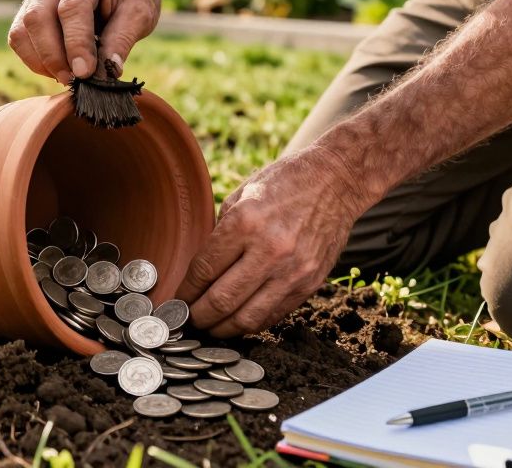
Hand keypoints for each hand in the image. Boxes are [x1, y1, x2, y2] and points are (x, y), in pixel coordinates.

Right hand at [7, 0, 162, 83]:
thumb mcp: (141, 14)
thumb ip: (122, 40)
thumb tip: (106, 72)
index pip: (72, 7)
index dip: (76, 43)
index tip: (84, 73)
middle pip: (37, 16)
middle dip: (52, 55)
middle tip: (73, 80)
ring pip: (22, 29)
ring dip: (40, 60)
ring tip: (66, 77)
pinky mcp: (29, 6)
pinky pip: (19, 36)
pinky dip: (34, 58)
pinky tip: (57, 68)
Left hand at [177, 149, 367, 337]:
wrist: (335, 181)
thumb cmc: (283, 184)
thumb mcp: (240, 196)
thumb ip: (221, 236)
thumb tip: (199, 275)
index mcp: (245, 222)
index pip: (204, 270)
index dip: (185, 292)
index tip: (176, 301)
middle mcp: (269, 250)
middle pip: (221, 301)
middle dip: (198, 316)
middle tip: (186, 320)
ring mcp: (293, 270)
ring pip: (248, 318)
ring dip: (223, 329)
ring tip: (210, 328)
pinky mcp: (310, 283)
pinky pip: (274, 315)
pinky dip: (251, 323)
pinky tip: (238, 320)